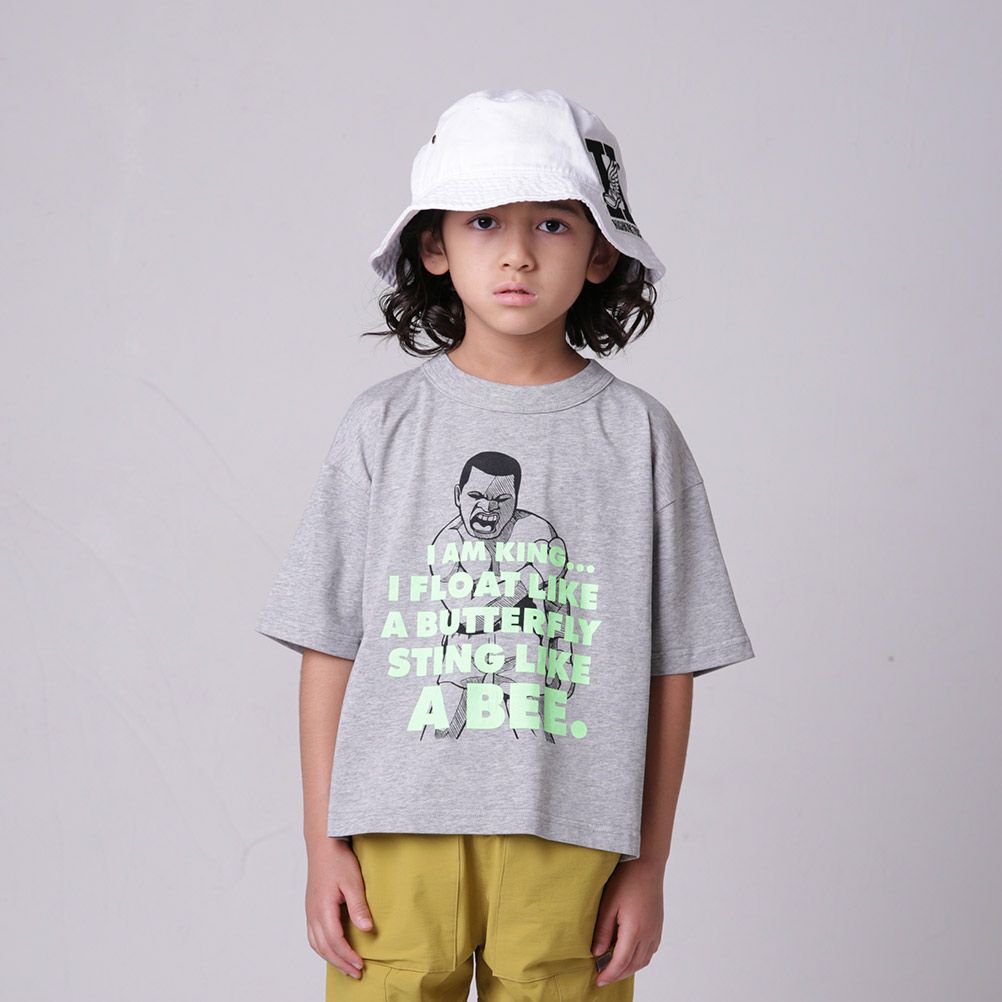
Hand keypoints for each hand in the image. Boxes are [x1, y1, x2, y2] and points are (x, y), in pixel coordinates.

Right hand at [305, 838, 373, 980]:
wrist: (323, 843)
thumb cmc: (338, 859)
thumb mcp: (353, 881)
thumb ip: (358, 906)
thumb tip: (367, 929)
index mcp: (322, 909)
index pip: (335, 941)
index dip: (348, 956)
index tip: (361, 965)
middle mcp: (313, 913)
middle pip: (324, 947)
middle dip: (340, 962)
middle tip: (356, 973)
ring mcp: (310, 911)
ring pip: (316, 944)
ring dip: (331, 958)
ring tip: (345, 966)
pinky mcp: (311, 907)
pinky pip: (313, 935)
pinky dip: (323, 947)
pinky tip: (332, 949)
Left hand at [590, 859, 664, 987]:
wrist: (647, 863)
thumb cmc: (626, 879)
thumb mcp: (608, 904)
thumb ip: (602, 930)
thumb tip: (596, 953)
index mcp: (635, 930)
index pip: (621, 962)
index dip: (608, 974)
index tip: (597, 980)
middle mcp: (648, 934)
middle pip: (633, 965)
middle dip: (618, 974)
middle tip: (603, 977)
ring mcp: (656, 930)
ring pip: (643, 960)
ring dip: (628, 968)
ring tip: (613, 968)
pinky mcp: (658, 926)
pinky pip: (649, 951)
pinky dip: (638, 959)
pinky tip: (628, 954)